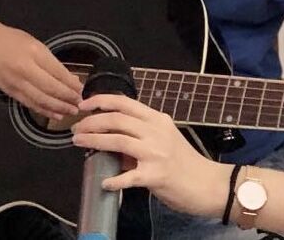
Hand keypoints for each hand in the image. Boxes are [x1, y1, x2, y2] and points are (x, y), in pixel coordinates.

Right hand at [0, 25, 81, 119]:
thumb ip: (52, 62)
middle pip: (50, 88)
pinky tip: (55, 114)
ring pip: (40, 99)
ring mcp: (15, 82)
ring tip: (71, 111)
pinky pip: (29, 104)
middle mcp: (24, 70)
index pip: (57, 72)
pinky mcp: (9, 92)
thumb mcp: (36, 44)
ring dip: (58, 107)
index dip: (72, 84)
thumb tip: (71, 79)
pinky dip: (44, 110)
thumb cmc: (13, 40)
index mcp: (34, 53)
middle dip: (67, 98)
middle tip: (80, 104)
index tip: (83, 90)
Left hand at [73, 94, 229, 217]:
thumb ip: (140, 134)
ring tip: (79, 142)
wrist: (207, 183)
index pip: (125, 102)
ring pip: (117, 140)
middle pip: (117, 119)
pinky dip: (113, 180)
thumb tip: (110, 136)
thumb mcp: (164, 139)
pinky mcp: (155, 175)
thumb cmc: (184, 161)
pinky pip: (128, 176)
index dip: (101, 100)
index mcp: (157, 119)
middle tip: (76, 128)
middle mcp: (156, 131)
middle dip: (91, 121)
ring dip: (94, 141)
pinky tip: (104, 182)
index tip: (84, 104)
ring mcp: (156, 152)